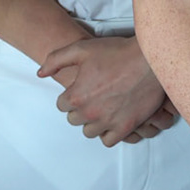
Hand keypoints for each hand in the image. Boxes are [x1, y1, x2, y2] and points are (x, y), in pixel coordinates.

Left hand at [38, 35, 169, 146]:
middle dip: (81, 109)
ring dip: (93, 121)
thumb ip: (56, 60)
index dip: (70, 95)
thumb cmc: (116, 52)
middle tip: (94, 96)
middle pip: (74, 120)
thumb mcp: (82, 48)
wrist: (149, 59)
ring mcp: (108, 122)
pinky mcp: (125, 127)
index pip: (62, 106)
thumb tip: (40, 73)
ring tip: (103, 107)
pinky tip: (113, 119)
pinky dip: (108, 132)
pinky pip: (109, 141)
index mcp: (76, 96)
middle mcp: (90, 112)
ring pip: (90, 132)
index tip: (81, 88)